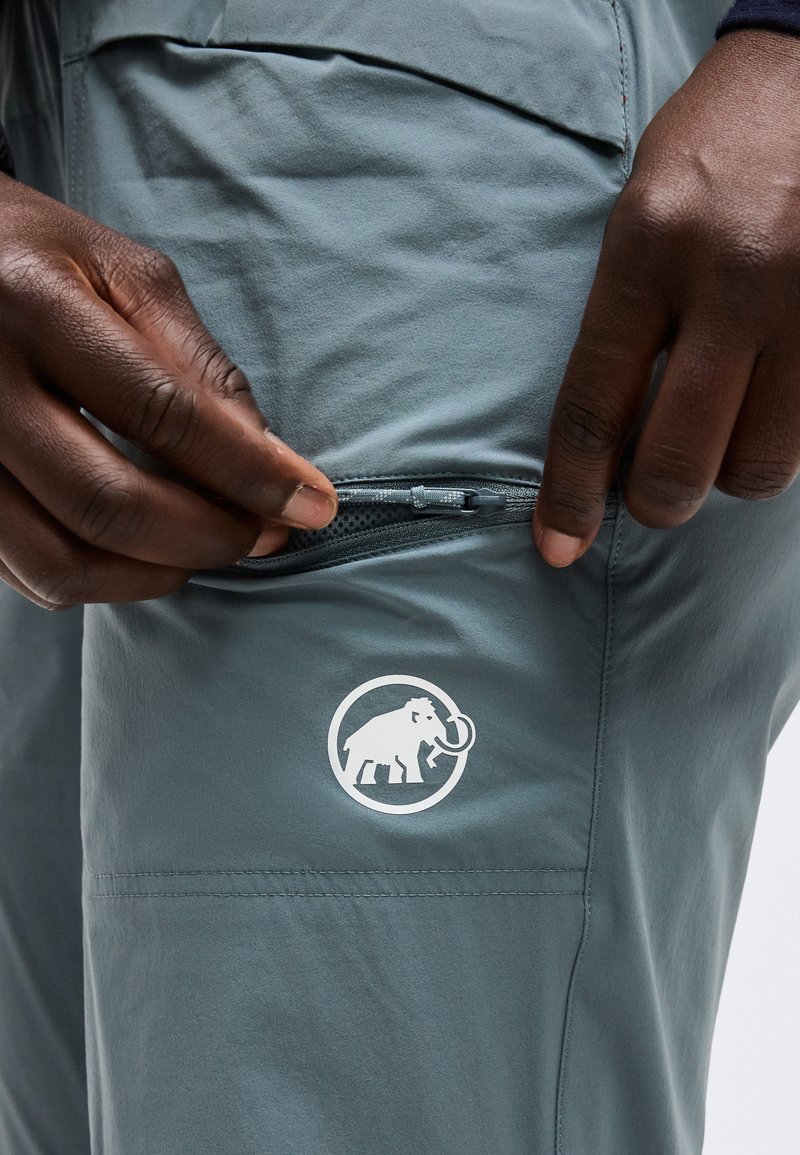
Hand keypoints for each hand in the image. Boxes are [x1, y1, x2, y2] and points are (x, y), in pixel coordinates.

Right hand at [0, 174, 337, 607]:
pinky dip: (102, 580)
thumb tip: (266, 453)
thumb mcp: (120, 270)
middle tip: (264, 535)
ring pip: (59, 560)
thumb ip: (196, 359)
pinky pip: (27, 572)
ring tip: (208, 546)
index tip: (313, 505)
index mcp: (33, 305)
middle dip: (209, 536)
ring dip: (156, 574)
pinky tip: (146, 553)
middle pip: (108, 504)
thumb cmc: (33, 255)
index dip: (250, 472)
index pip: (162, 414)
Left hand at [533, 27, 799, 565]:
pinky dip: (780, 441)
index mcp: (651, 247)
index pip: (595, 405)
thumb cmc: (714, 145)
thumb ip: (623, 320)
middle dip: (655, 501)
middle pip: (679, 458)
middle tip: (650, 494)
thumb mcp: (640, 214)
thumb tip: (606, 436)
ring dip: (728, 472)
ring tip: (718, 430)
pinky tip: (764, 406)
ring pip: (759, 463)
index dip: (571, 492)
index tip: (560, 543)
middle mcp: (734, 280)